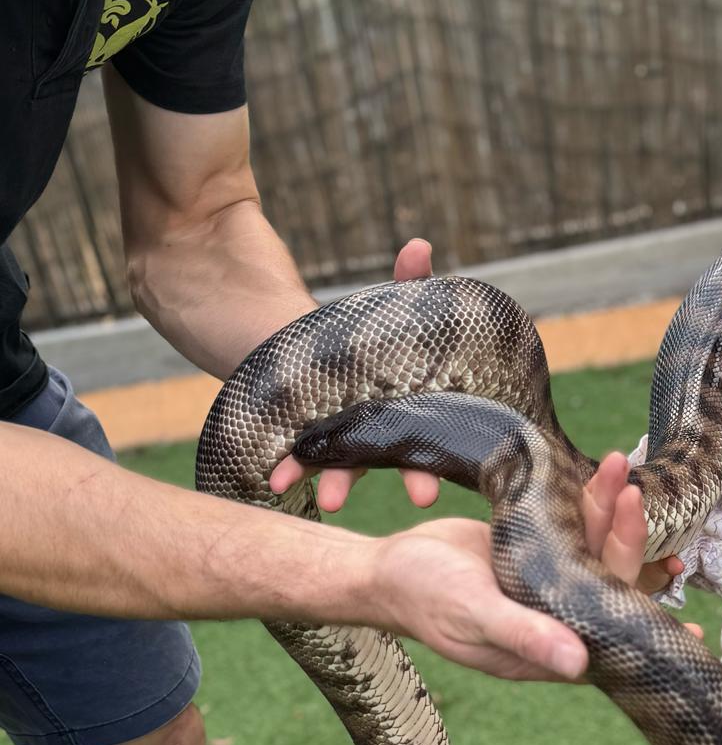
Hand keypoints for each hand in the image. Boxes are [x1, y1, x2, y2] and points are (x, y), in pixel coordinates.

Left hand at [269, 237, 441, 510]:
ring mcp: (343, 437)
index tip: (426, 493)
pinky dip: (290, 466)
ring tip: (325, 498)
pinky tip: (272, 480)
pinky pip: (301, 454)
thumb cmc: (366, 335)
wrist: (306, 345)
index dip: (423, 467)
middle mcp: (380, 432)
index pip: (423, 437)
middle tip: (416, 499)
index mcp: (408, 406)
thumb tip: (418, 245)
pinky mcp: (305, 433)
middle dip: (399, 478)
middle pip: (389, 457)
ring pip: (343, 464)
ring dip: (335, 481)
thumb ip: (408, 284)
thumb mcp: (389, 308)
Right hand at [378, 457, 698, 677]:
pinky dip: (588, 504)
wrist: (387, 569)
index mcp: (549, 646)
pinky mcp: (537, 552)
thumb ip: (526, 636)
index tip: (687, 620)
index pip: (611, 635)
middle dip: (623, 537)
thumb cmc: (425, 599)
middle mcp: (557, 616)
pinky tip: (604, 476)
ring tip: (615, 466)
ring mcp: (548, 583)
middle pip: (608, 579)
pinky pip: (572, 528)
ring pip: (593, 548)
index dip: (647, 625)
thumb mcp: (474, 614)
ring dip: (608, 511)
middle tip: (628, 492)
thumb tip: (580, 665)